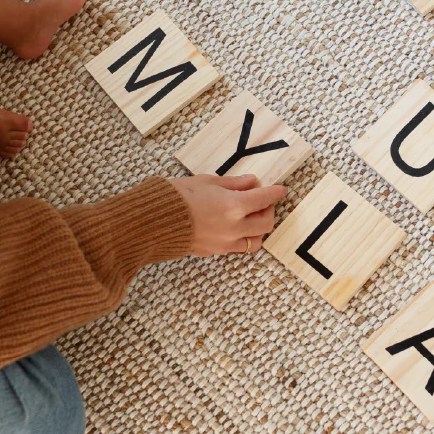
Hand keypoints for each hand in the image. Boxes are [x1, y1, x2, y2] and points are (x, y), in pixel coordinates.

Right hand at [168, 174, 286, 256]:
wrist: (153, 222)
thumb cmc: (176, 196)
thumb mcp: (207, 182)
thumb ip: (233, 184)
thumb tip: (251, 182)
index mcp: (233, 206)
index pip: (265, 199)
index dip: (276, 193)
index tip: (281, 189)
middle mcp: (234, 227)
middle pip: (266, 224)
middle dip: (269, 211)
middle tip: (263, 202)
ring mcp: (225, 243)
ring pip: (255, 242)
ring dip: (258, 229)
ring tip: (250, 218)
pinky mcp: (214, 252)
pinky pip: (237, 247)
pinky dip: (241, 238)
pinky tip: (234, 227)